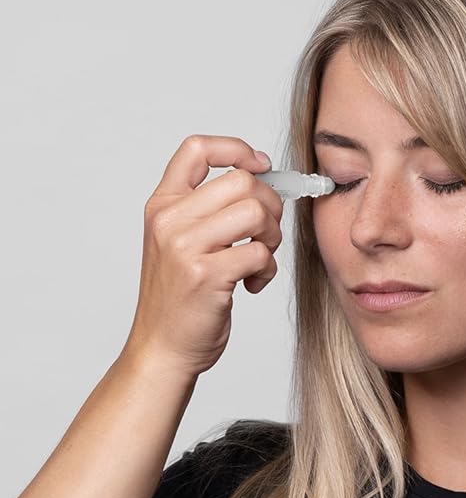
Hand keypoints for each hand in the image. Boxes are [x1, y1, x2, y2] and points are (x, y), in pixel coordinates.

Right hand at [123, 134, 283, 377]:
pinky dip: (268, 270)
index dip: (236, 149)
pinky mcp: (206, 275)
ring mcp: (185, 247)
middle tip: (266, 232)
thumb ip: (207, 208)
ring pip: (256, 212)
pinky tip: (253, 283)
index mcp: (162, 205)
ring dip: (272, 236)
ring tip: (260, 257)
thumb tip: (261, 177)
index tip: (261, 166)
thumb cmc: (180, 297)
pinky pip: (260, 253)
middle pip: (242, 180)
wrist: (162, 349)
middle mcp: (170, 220)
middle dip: (271, 204)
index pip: (197, 148)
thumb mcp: (179, 241)